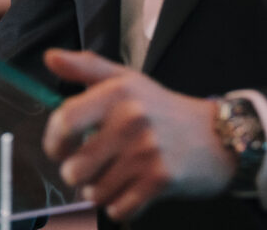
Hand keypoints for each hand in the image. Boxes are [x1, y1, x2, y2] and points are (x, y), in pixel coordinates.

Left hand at [41, 49, 233, 220]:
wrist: (217, 136)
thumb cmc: (163, 108)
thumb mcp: (127, 80)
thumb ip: (86, 68)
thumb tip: (49, 57)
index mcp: (118, 92)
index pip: (64, 121)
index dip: (53, 142)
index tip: (60, 149)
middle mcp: (132, 119)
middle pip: (75, 168)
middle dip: (80, 175)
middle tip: (95, 166)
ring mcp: (147, 151)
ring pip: (95, 193)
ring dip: (100, 191)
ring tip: (116, 177)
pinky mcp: (161, 180)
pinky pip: (119, 209)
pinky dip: (121, 206)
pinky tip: (133, 190)